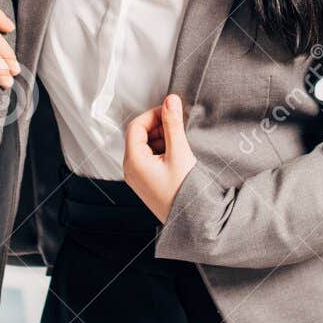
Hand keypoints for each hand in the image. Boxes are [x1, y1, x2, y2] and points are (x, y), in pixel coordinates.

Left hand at [123, 94, 197, 223]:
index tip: (171, 112)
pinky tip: (178, 155)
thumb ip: (173, 124)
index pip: (136, 126)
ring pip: (145, 146)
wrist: (191, 222)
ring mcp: (137, 177)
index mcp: (133, 160)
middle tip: (178, 126)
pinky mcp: (146, 182)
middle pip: (139, 135)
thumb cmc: (184, 192)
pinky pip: (149, 159)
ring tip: (180, 143)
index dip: (153, 115)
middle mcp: (130, 169)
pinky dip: (162, 151)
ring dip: (162, 139)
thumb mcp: (179, 153)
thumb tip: (170, 100)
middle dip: (158, 127)